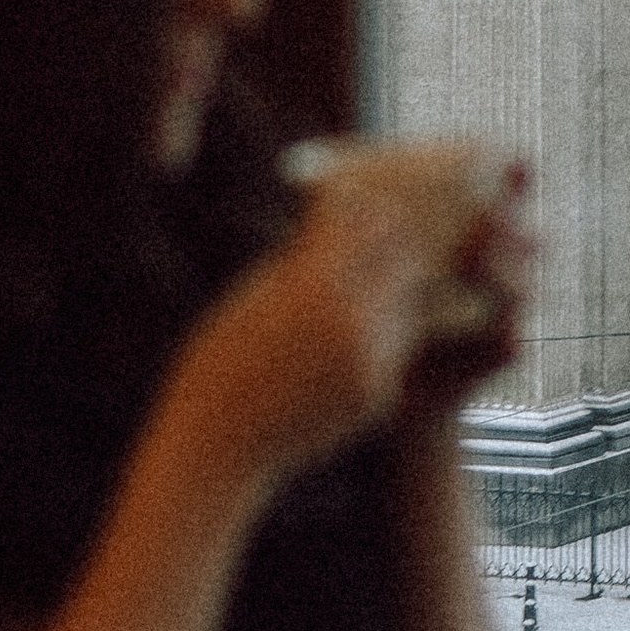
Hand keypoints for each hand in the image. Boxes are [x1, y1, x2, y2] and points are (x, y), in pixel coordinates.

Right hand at [161, 140, 527, 500]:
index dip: (369, 198)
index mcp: (312, 281)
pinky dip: (389, 330)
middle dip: (400, 234)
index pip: (363, 216)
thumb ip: (303, 261)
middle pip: (400, 252)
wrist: (219, 443)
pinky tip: (373, 324)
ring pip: (408, 300)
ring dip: (403, 283)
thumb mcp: (255, 295)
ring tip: (399, 265)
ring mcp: (372, 357)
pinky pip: (397, 345)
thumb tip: (337, 222)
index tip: (372, 187)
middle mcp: (351, 315)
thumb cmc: (221, 362)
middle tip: (409, 214)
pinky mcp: (381, 392)